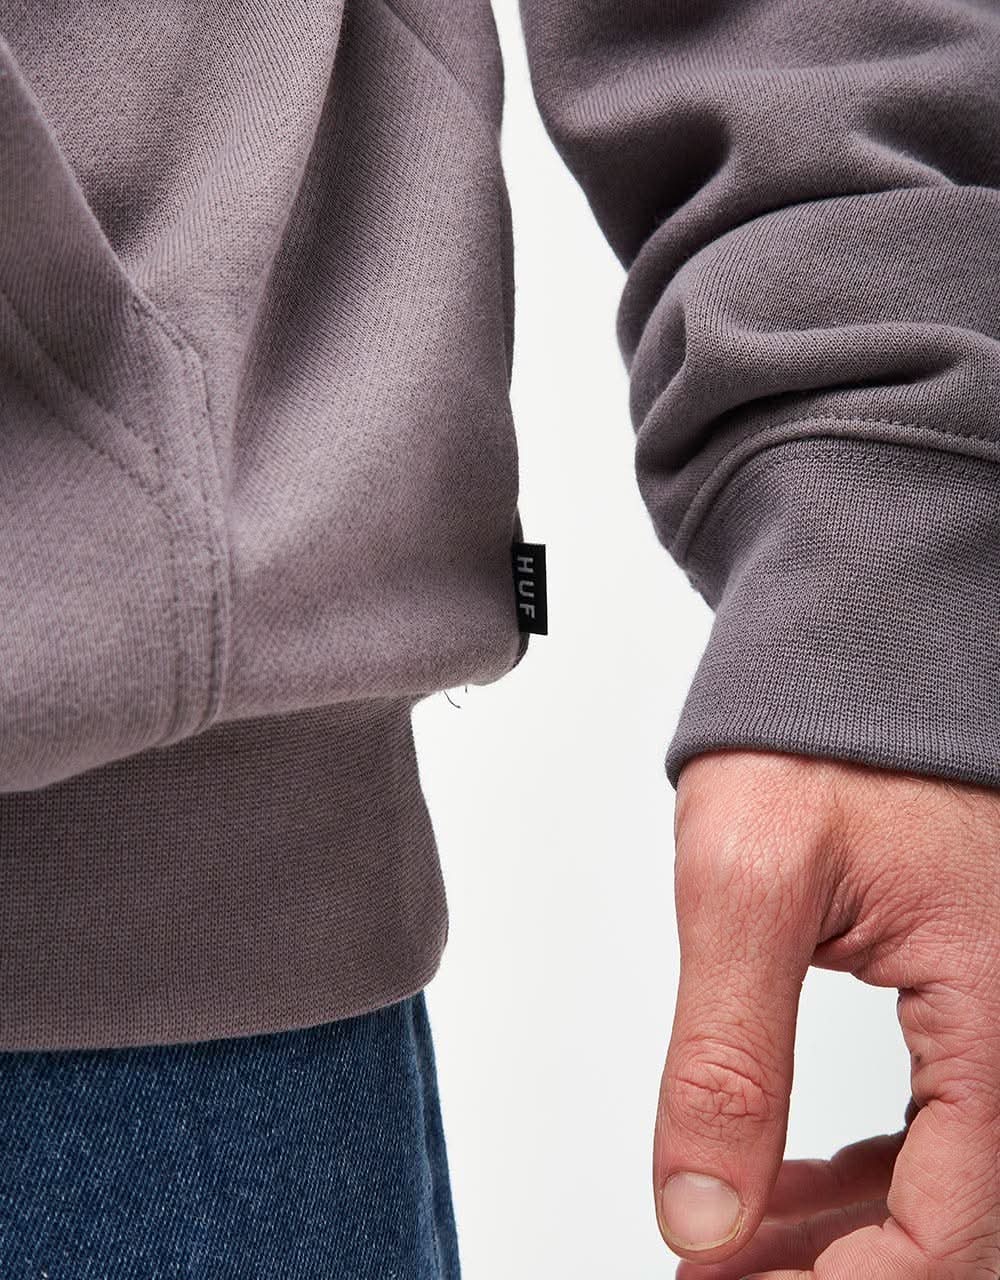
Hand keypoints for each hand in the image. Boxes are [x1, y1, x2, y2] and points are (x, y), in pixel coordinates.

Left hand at [653, 748, 999, 1278]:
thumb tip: (700, 1215)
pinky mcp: (973, 1000)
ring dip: (841, 1236)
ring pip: (945, 1182)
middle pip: (954, 1221)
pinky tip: (783, 1183)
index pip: (950, 1226)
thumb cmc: (818, 740)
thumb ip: (725, 1059)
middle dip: (831, 1270)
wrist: (852, 664)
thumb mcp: (747, 887)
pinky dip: (862, 1175)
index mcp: (995, 1011)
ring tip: (730, 1245)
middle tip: (716, 1278)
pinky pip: (938, 1123)